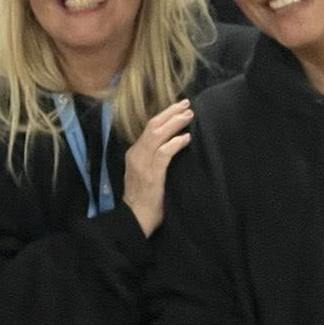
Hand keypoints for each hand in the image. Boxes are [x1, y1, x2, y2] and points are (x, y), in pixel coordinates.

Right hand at [122, 100, 193, 235]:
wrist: (135, 219)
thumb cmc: (144, 198)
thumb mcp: (144, 173)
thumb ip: (153, 159)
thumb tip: (171, 144)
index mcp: (134, 153)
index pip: (149, 128)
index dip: (165, 115)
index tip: (179, 108)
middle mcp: (135, 154)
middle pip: (153, 126)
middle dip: (171, 113)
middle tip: (187, 105)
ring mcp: (142, 164)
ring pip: (157, 135)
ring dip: (175, 124)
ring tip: (189, 117)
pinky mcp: (151, 174)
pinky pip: (164, 153)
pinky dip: (175, 143)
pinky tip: (186, 138)